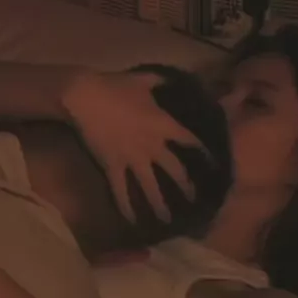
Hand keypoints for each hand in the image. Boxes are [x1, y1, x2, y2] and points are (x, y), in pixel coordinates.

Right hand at [61, 68, 206, 222]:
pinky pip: (121, 191)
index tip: (213, 164)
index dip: (203, 153)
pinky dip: (126, 207)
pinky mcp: (113, 166)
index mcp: (163, 124)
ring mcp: (133, 158)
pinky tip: (132, 221)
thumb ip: (160, 80)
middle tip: (193, 199)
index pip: (190, 141)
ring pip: (151, 187)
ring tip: (167, 221)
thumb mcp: (143, 80)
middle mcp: (153, 145)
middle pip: (175, 170)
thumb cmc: (114, 85)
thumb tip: (173, 76)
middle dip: (186, 186)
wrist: (84, 95)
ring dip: (160, 205)